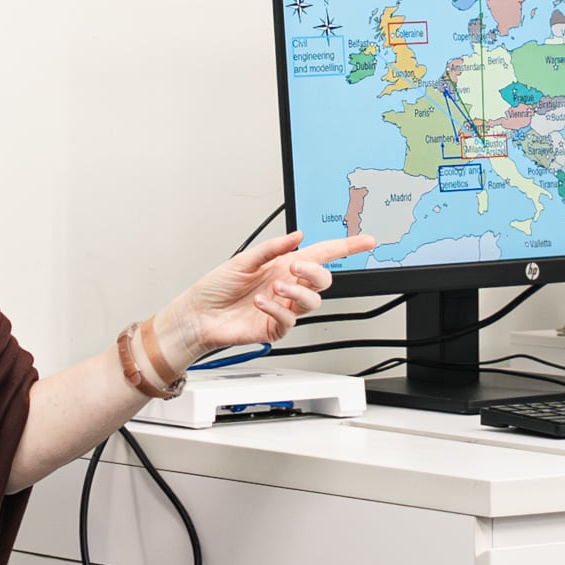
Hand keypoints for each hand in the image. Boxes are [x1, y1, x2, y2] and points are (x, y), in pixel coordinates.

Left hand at [157, 230, 375, 367]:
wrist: (198, 315)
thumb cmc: (216, 287)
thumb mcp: (243, 260)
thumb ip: (272, 249)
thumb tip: (298, 236)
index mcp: (282, 265)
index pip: (321, 254)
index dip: (346, 247)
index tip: (367, 240)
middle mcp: (287, 286)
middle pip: (324, 280)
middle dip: (315, 272)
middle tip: (296, 267)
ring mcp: (283, 307)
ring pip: (312, 301)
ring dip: (297, 291)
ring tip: (275, 286)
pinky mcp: (275, 328)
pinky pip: (289, 319)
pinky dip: (277, 308)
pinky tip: (262, 302)